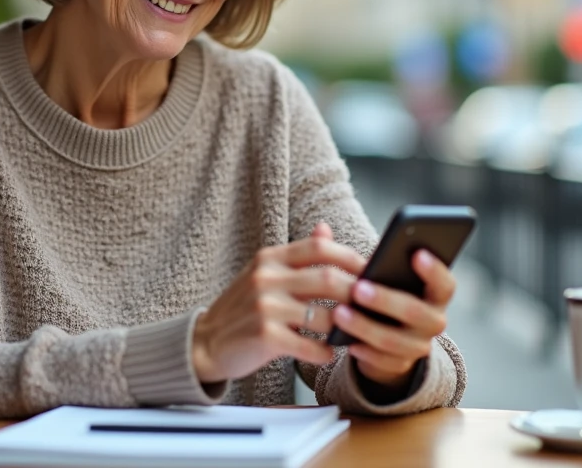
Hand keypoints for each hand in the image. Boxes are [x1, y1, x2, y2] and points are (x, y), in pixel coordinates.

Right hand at [192, 223, 365, 383]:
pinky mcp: (264, 335)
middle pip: (328, 278)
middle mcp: (266, 277)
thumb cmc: (244, 308)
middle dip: (358, 293)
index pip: (319, 247)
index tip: (374, 270)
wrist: (206, 342)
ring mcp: (264, 306)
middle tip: (376, 306)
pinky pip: (309, 345)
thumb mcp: (266, 273)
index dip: (351, 257)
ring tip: (355, 332)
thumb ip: (298, 255)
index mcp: (270, 258)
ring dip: (346, 327)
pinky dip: (325, 351)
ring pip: (324, 315)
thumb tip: (326, 228)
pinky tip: (329, 353)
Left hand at [329, 247, 455, 390]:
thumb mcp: (379, 275)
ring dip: (365, 326)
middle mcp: (434, 321)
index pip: (445, 283)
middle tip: (358, 287)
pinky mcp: (400, 366)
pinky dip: (363, 350)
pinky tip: (344, 341)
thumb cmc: (382, 294)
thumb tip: (320, 228)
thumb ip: (356, 253)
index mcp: (435, 294)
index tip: (416, 253)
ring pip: (394, 339)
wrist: (386, 339)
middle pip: (415, 312)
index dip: (434, 269)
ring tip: (339, 313)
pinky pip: (382, 360)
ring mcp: (419, 346)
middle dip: (385, 299)